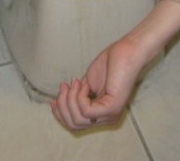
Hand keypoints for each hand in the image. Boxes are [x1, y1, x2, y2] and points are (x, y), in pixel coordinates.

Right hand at [49, 0, 179, 130]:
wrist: (126, 52)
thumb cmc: (110, 64)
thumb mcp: (86, 83)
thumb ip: (76, 96)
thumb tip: (57, 103)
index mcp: (102, 115)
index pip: (76, 126)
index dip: (60, 115)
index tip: (52, 100)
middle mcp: (107, 119)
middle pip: (74, 126)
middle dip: (62, 106)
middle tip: (64, 86)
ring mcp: (110, 114)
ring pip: (79, 120)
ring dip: (70, 99)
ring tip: (75, 83)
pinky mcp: (112, 108)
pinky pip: (86, 111)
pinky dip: (79, 96)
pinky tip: (84, 84)